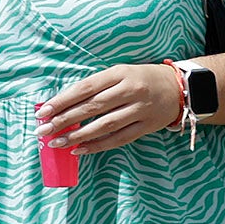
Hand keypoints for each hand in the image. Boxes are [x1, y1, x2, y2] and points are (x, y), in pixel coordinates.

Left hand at [42, 61, 184, 156]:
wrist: (181, 88)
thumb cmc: (140, 79)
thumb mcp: (119, 73)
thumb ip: (95, 86)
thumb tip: (61, 104)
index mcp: (120, 73)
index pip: (86, 87)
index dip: (63, 100)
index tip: (44, 111)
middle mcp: (131, 90)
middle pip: (92, 107)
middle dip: (64, 120)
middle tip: (43, 130)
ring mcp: (141, 110)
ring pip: (104, 125)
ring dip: (77, 136)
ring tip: (57, 142)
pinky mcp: (147, 126)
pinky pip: (119, 139)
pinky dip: (97, 146)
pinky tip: (79, 150)